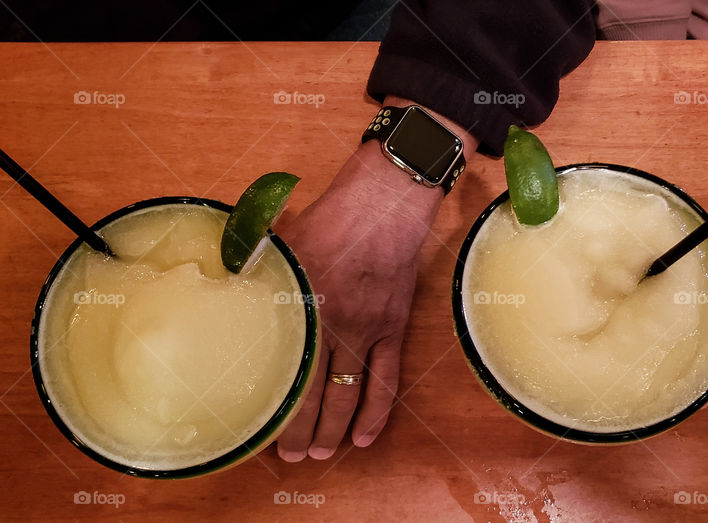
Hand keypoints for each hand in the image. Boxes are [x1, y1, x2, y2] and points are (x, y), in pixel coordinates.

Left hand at [274, 141, 442, 460]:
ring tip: (320, 453)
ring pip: (349, 395)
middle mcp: (332, 326)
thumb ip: (249, 270)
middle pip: (314, 393)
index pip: (284, 371)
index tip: (257, 429)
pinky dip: (376, 412)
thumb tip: (216, 283)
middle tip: (288, 455)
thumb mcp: (278, 244)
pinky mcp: (392, 329)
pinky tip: (366, 435)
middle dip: (299, 431)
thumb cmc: (329, 219)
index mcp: (300, 307)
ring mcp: (366, 331)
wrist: (382, 207)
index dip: (273, 406)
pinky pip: (386, 380)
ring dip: (334, 429)